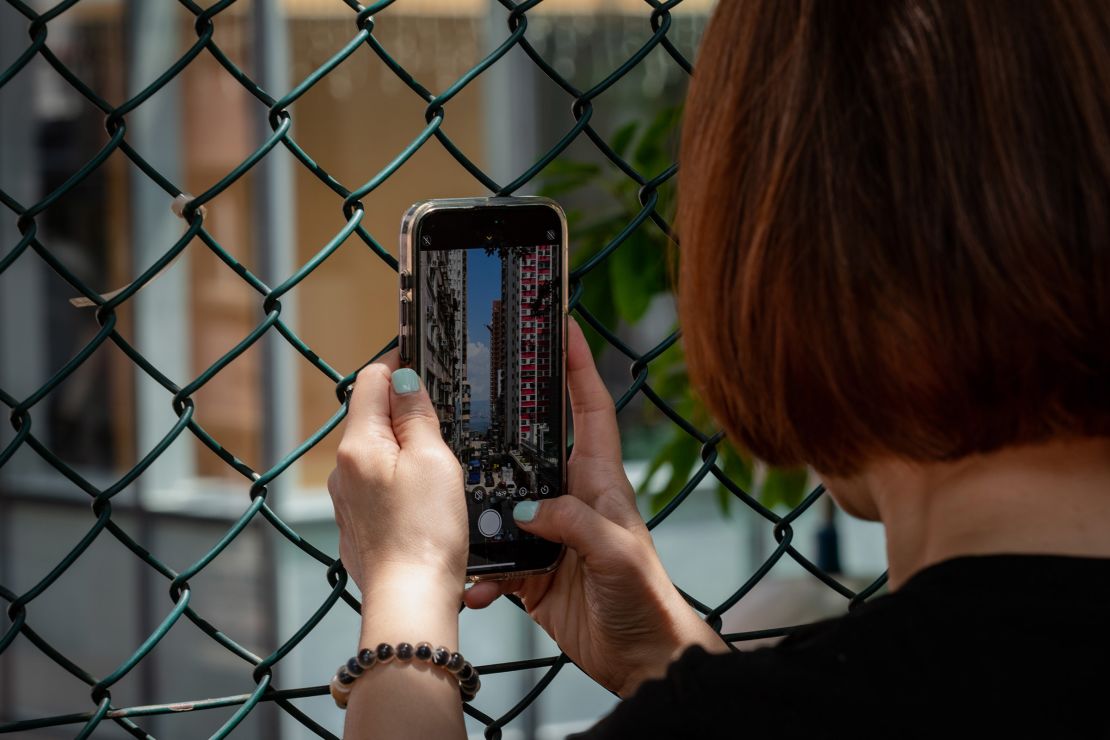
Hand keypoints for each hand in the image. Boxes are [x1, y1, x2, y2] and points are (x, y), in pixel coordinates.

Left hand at [328, 356, 467, 738]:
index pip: (370, 379)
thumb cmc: (426, 532)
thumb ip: (416, 415)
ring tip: (440, 463)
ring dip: (403, 447)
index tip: (423, 362)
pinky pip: (377, 485)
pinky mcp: (357, 525)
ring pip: (376, 452)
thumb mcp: (434, 460)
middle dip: (404, 409)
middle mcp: (344, 469)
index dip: (398, 365)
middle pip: (371, 416)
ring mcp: (347, 499)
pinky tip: (425, 497)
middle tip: (443, 417)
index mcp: (360, 444)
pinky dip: (399, 479)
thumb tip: (403, 377)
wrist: (410, 600)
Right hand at [465, 320, 726, 696]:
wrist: (642, 658)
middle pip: (531, 447)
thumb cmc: (646, 596)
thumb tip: (525, 509)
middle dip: (502, 424)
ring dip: (477, 510)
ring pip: (501, 503)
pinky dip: (480, 573)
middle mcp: (571, 498)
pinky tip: (473, 586)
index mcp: (600, 480)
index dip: (578, 366)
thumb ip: (574, 523)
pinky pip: (494, 561)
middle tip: (464, 400)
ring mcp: (548, 533)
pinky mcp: (531, 571)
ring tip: (449, 507)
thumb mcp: (617, 552)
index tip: (560, 327)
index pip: (591, 409)